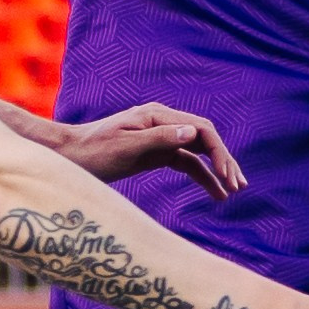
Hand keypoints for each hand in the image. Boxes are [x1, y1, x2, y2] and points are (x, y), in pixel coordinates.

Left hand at [51, 102, 245, 198]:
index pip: (201, 129)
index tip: (228, 176)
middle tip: (239, 185)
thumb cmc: (92, 151)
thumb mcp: (125, 147)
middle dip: (224, 161)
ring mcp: (160, 138)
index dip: (218, 151)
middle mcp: (162, 122)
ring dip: (217, 170)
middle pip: (204, 138)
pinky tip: (215, 193)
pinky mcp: (155, 153)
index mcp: (157, 116)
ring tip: (233, 192)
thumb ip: (159, 139)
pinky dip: (201, 177)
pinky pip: (185, 163)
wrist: (68, 156)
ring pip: (198, 152)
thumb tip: (193, 132)